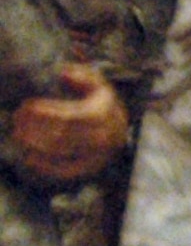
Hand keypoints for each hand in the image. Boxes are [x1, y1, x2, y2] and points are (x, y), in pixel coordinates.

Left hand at [9, 64, 127, 183]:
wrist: (117, 128)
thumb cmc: (98, 101)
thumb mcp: (95, 82)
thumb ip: (81, 75)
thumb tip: (65, 75)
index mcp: (103, 115)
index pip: (69, 117)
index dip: (45, 113)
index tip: (26, 106)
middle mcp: (103, 138)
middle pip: (62, 136)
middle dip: (35, 129)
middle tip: (16, 120)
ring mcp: (97, 156)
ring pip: (61, 153)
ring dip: (36, 145)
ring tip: (18, 135)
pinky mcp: (90, 169)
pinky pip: (65, 170)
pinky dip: (45, 165)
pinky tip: (29, 157)